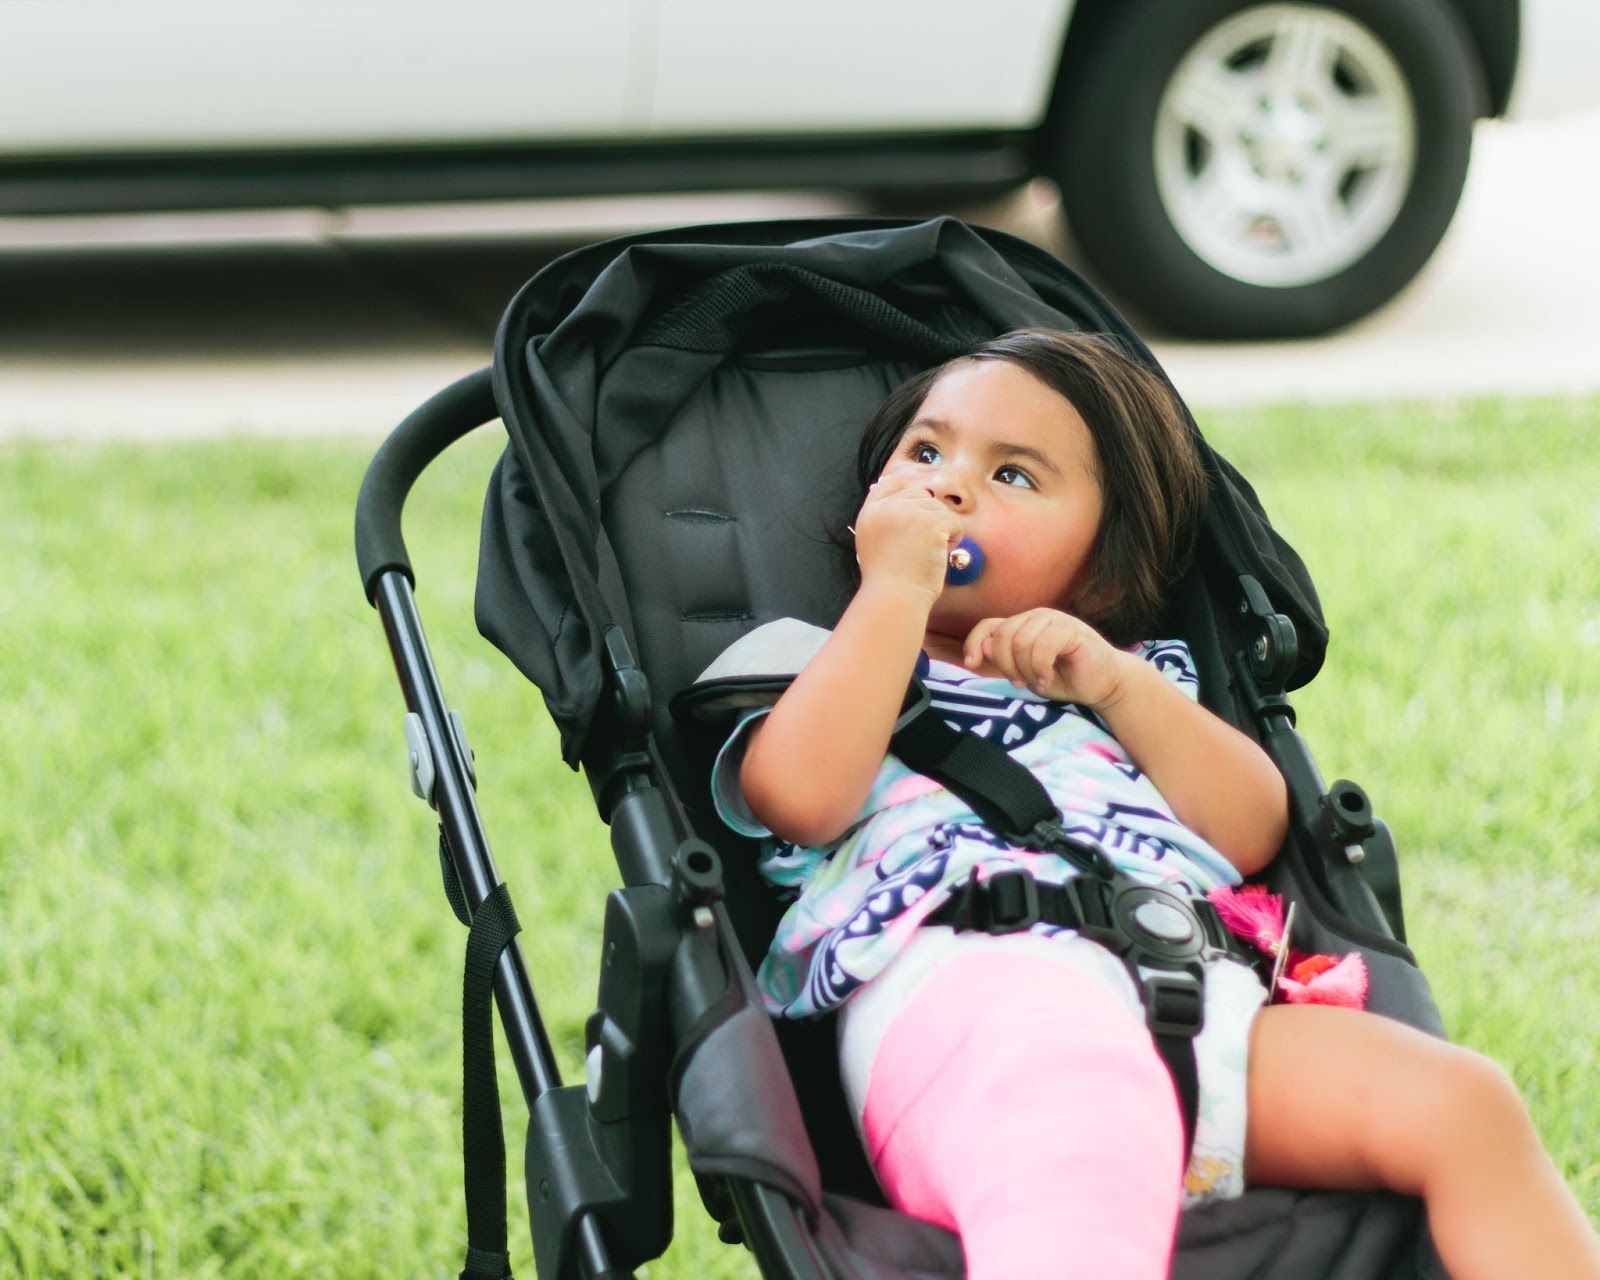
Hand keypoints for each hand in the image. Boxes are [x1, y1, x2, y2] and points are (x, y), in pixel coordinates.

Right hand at [852, 474, 962, 604]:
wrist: (894, 598)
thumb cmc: (887, 579)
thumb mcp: (872, 540)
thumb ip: (881, 515)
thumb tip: (884, 483)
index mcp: (870, 513)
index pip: (890, 484)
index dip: (907, 497)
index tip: (913, 520)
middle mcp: (887, 507)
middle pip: (920, 495)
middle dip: (928, 517)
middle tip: (922, 546)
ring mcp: (909, 513)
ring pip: (939, 508)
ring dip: (942, 529)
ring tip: (929, 553)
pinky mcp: (930, 523)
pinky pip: (954, 522)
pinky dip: (954, 538)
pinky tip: (940, 554)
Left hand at [963, 609, 1129, 709]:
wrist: (1104, 684)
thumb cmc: (1065, 678)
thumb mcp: (1027, 673)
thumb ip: (1005, 660)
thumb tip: (983, 648)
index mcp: (1023, 625)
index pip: (988, 625)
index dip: (974, 642)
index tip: (971, 665)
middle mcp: (1036, 617)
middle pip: (1002, 635)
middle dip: (1006, 665)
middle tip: (1020, 683)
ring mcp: (1054, 619)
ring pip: (1020, 642)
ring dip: (1026, 670)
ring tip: (1039, 683)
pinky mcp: (1070, 629)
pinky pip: (1042, 647)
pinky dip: (1040, 669)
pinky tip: (1047, 680)